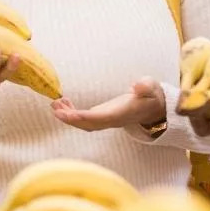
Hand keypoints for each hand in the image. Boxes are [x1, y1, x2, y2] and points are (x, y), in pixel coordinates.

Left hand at [51, 77, 166, 131]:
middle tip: (55, 108)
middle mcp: (112, 120)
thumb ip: (145, 86)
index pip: (101, 119)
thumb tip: (138, 85)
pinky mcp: (102, 116)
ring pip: (84, 123)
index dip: (85, 118)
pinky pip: (84, 119)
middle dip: (71, 119)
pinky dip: (72, 113)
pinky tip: (63, 102)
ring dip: (68, 116)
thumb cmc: (151, 96)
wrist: (154, 108)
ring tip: (55, 104)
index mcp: (122, 114)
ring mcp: (106, 120)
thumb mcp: (152, 87)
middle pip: (88, 125)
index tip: (70, 115)